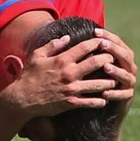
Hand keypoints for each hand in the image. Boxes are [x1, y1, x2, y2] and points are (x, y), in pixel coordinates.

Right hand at [0, 35, 117, 120]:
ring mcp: (72, 89)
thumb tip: (66, 37)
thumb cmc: (29, 75)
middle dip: (108, 59)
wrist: (23, 99)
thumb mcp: (37, 56)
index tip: (104, 41)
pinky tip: (106, 98)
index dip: (96, 43)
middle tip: (113, 58)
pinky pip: (91, 102)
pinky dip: (101, 101)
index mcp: (61, 60)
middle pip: (95, 63)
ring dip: (109, 81)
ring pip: (98, 84)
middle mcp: (69, 73)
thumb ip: (52, 46)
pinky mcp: (72, 103)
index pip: (84, 48)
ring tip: (115, 79)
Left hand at [94, 26, 137, 111]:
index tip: (94, 31)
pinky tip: (104, 93)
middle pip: (126, 55)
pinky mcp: (128, 96)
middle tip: (103, 45)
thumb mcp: (94, 62)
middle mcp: (129, 67)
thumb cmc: (98, 75)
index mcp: (122, 55)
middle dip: (114, 49)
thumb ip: (89, 49)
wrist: (107, 99)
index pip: (117, 42)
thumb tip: (69, 35)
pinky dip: (115, 93)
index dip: (107, 36)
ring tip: (106, 67)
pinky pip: (123, 94)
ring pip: (126, 75)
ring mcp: (129, 82)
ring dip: (117, 71)